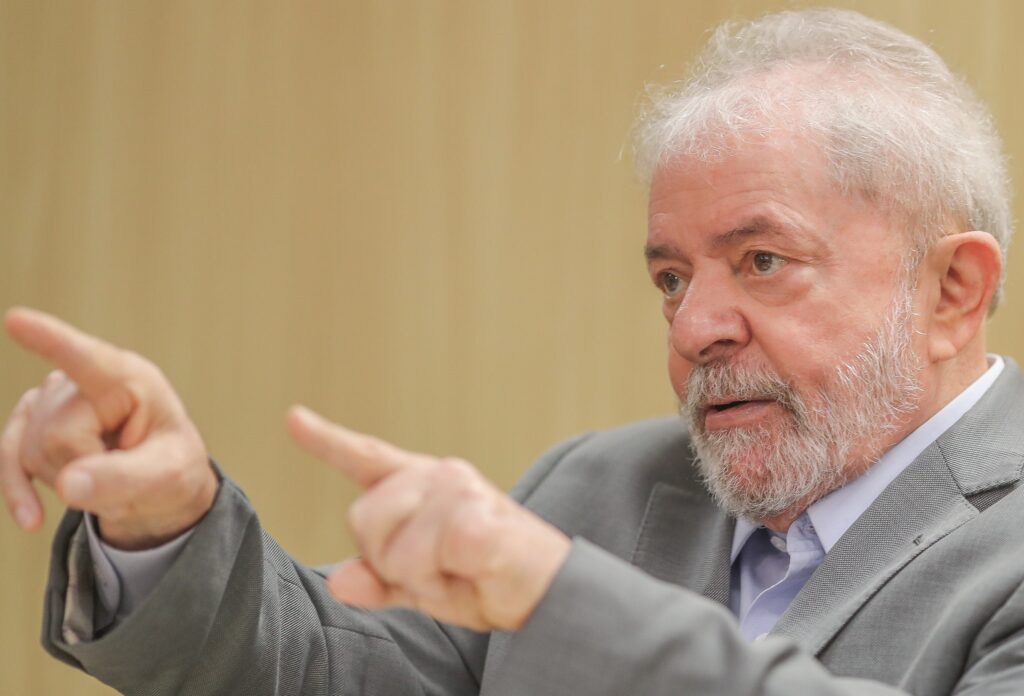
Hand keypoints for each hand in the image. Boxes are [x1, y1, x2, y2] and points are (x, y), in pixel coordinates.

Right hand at [1, 308, 216, 548]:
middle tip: (122, 469)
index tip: (17, 320)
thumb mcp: (167, 477)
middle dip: (83, 468)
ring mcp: (53, 398)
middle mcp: (85, 381)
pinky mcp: (31, 420)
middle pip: (56, 436)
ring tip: (103, 469)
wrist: (157, 484)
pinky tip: (32, 519)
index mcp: (129, 380)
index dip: (51, 340)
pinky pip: (7, 457)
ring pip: (30, 450)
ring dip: (63, 477)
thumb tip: (67, 486)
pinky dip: (17, 489)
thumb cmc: (170, 467)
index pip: (86, 359)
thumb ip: (124, 479)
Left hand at [287, 406, 571, 631]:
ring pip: (391, 546)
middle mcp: (439, 474)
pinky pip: (423, 560)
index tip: (294, 418)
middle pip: (363, 518)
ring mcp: (459, 490)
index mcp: (422, 484)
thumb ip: (378, 580)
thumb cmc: (485, 579)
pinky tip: (471, 571)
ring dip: (418, 576)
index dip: (326, 440)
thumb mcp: (422, 584)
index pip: (367, 458)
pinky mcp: (477, 517)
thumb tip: (340, 582)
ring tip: (457, 571)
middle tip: (436, 570)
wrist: (548, 591)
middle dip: (387, 559)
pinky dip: (441, 583)